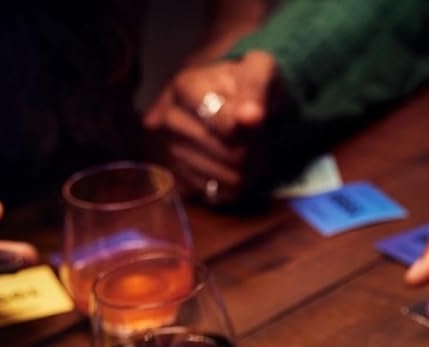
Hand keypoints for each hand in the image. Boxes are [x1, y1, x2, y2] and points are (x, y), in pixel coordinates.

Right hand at [142, 52, 280, 203]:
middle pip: (230, 154)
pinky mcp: (181, 180)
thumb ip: (256, 87)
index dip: (249, 129)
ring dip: (250, 168)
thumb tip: (251, 116)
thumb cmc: (244, 83)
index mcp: (184, 88)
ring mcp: (172, 153)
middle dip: (254, 148)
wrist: (231, 100)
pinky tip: (239, 166)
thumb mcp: (259, 70)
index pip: (224, 125)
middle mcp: (169, 122)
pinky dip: (239, 184)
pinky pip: (222, 195)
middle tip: (257, 135)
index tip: (256, 117)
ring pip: (228, 178)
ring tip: (250, 149)